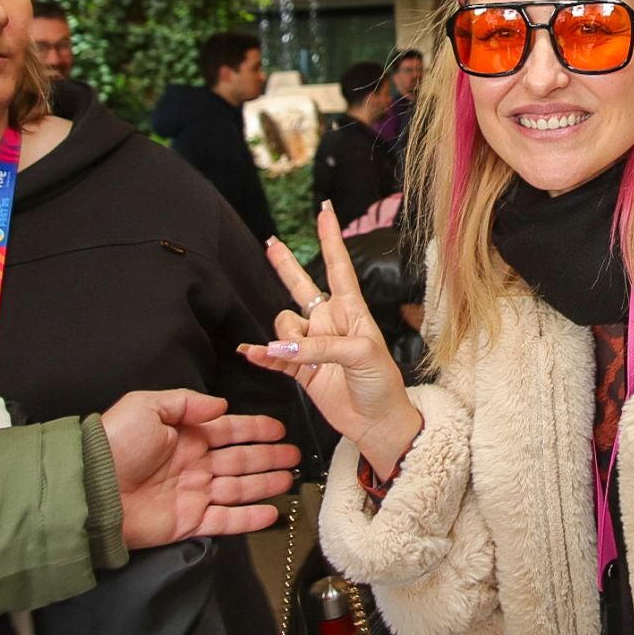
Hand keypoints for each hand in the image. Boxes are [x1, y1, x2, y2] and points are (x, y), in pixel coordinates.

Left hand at [101, 389, 300, 548]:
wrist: (90, 488)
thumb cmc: (115, 444)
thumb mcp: (146, 406)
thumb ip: (186, 402)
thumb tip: (221, 406)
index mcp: (186, 436)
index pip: (229, 431)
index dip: (255, 430)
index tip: (279, 429)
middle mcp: (194, 465)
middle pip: (241, 460)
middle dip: (268, 457)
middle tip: (293, 456)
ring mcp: (194, 494)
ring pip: (239, 488)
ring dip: (265, 484)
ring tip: (289, 479)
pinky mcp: (190, 522)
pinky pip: (227, 520)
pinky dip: (250, 518)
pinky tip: (271, 512)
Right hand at [238, 202, 422, 476]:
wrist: (378, 422)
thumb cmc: (382, 384)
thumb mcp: (362, 355)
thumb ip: (320, 347)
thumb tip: (280, 346)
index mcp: (352, 311)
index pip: (338, 268)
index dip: (330, 240)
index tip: (325, 212)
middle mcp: (329, 322)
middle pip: (301, 286)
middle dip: (285, 266)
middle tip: (269, 243)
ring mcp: (312, 345)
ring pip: (283, 325)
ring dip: (284, 338)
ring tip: (299, 356)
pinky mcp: (300, 370)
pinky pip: (273, 356)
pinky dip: (261, 355)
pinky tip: (251, 353)